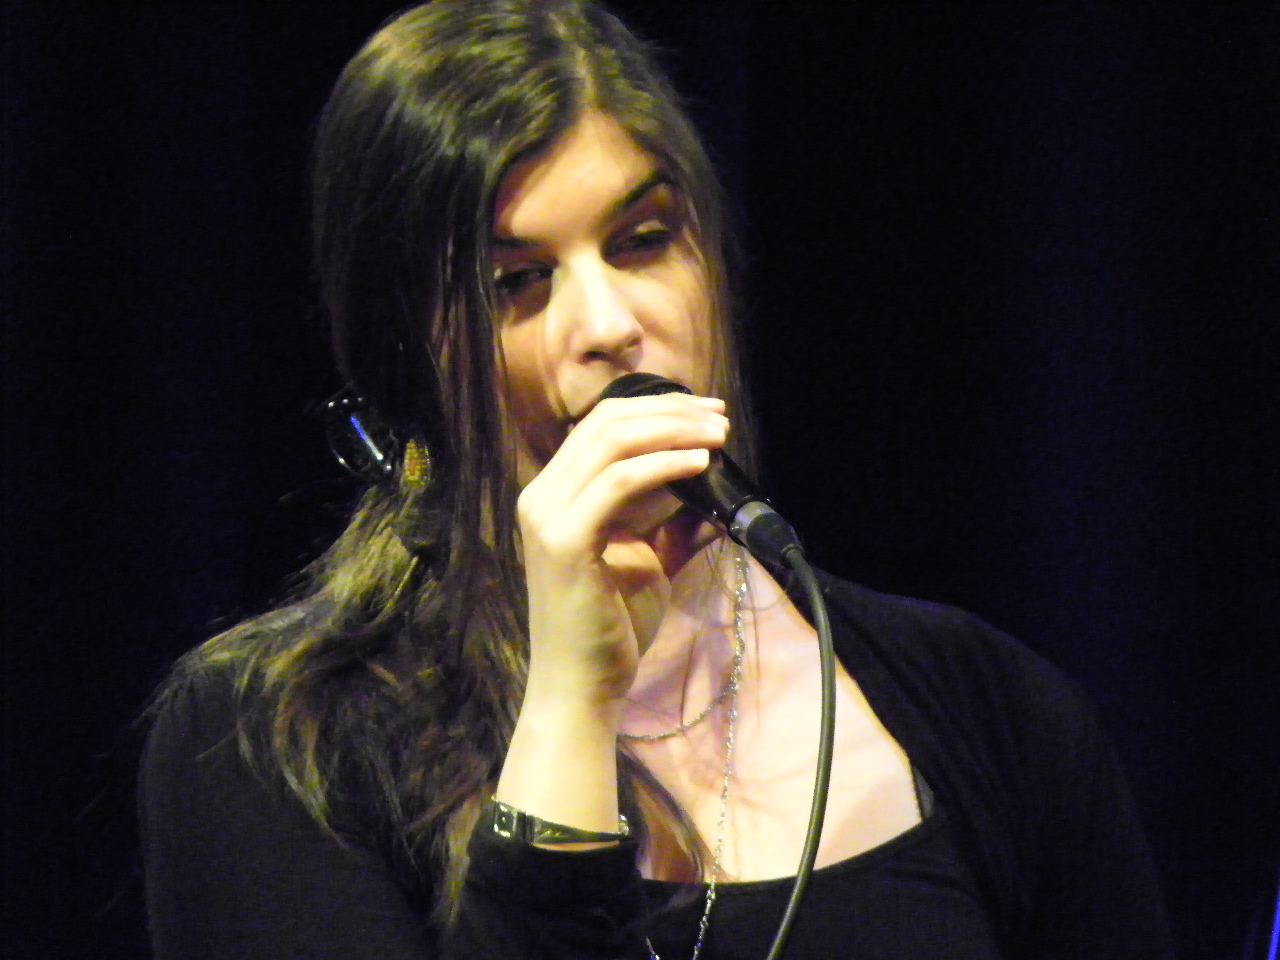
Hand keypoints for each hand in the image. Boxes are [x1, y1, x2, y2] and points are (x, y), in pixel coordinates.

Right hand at [516, 392, 727, 709]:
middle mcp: (541, 495)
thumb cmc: (612, 626)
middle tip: (718, 418)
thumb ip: (668, 518)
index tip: (707, 413)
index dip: (657, 408)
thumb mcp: (647, 558)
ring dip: (673, 430)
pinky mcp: (565, 540)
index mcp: (555, 494)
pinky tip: (699, 465)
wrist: (583, 685)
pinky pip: (619, 482)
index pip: (602, 425)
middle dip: (670, 411)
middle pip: (607, 422)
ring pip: (613, 442)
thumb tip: (710, 486)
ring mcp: (548, 515)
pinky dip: (664, 465)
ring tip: (717, 436)